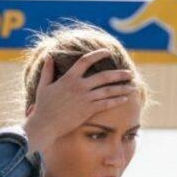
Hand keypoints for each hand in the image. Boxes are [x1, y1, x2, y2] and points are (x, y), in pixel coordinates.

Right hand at [22, 48, 138, 157]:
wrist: (46, 124)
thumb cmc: (43, 106)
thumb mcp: (44, 85)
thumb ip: (48, 70)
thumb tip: (49, 56)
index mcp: (69, 78)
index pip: (86, 61)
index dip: (98, 54)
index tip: (108, 52)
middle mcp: (79, 86)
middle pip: (104, 76)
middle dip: (118, 74)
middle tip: (129, 73)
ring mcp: (85, 98)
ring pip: (108, 91)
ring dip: (122, 88)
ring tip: (133, 86)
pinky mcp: (88, 110)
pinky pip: (106, 104)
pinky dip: (116, 101)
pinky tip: (125, 99)